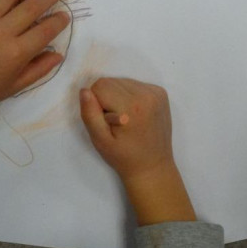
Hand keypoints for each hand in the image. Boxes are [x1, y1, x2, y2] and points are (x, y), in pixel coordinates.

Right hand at [80, 78, 195, 224]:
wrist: (153, 166)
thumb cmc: (124, 157)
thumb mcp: (100, 140)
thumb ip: (90, 114)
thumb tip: (85, 91)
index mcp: (131, 107)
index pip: (100, 86)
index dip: (96, 103)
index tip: (105, 121)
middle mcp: (147, 95)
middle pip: (111, 81)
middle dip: (107, 99)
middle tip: (115, 122)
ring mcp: (157, 93)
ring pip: (123, 81)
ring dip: (118, 96)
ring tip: (125, 119)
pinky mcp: (161, 93)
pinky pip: (135, 84)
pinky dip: (130, 96)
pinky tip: (135, 114)